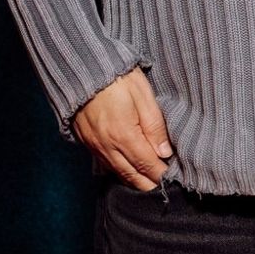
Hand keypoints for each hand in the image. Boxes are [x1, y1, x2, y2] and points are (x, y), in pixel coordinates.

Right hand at [75, 68, 172, 190]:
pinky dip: (119, 171)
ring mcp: (94, 146)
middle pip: (132, 176)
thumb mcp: (142, 95)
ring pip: (118, 173)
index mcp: (124, 135)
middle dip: (149, 184)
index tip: (174, 179)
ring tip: (150, 181)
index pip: (147, 166)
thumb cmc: (116, 77)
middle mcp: (107, 146)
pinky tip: (129, 169)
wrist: (80, 67)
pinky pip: (105, 164)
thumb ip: (154, 125)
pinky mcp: (86, 142)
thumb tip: (164, 152)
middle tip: (165, 186)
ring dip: (135, 180)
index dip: (161, 176)